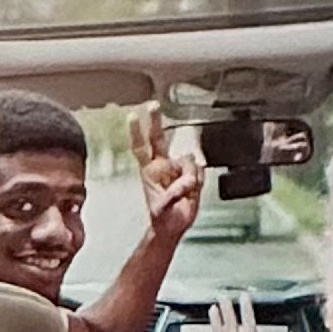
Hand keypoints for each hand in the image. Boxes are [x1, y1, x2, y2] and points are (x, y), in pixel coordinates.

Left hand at [129, 103, 204, 247]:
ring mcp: (177, 169)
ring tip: (184, 193)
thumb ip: (175, 192)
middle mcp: (163, 166)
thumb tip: (188, 178)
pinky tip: (191, 191)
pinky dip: (198, 181)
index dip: (137, 133)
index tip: (133, 116)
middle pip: (159, 138)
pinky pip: (200, 170)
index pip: (141, 148)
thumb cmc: (163, 218)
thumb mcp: (164, 207)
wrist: (174, 226)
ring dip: (190, 175)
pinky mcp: (191, 174)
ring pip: (189, 160)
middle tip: (153, 105)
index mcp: (150, 172)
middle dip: (156, 121)